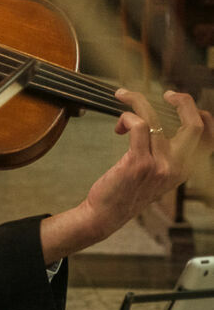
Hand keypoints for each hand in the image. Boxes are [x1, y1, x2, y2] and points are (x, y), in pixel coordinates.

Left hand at [40, 88, 213, 259]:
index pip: (208, 136)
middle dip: (183, 100)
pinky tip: (119, 125)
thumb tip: (161, 121)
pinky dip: (127, 116)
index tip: (179, 103)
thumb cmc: (127, 191)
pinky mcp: (138, 163)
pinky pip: (137, 125)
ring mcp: (160, 165)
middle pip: (195, 124)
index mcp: (185, 169)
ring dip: (137, 101)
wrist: (106, 215)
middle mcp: (177, 167)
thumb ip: (166, 154)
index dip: (200, 113)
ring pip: (155, 118)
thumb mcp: (156, 175)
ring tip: (122, 96)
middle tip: (166, 94)